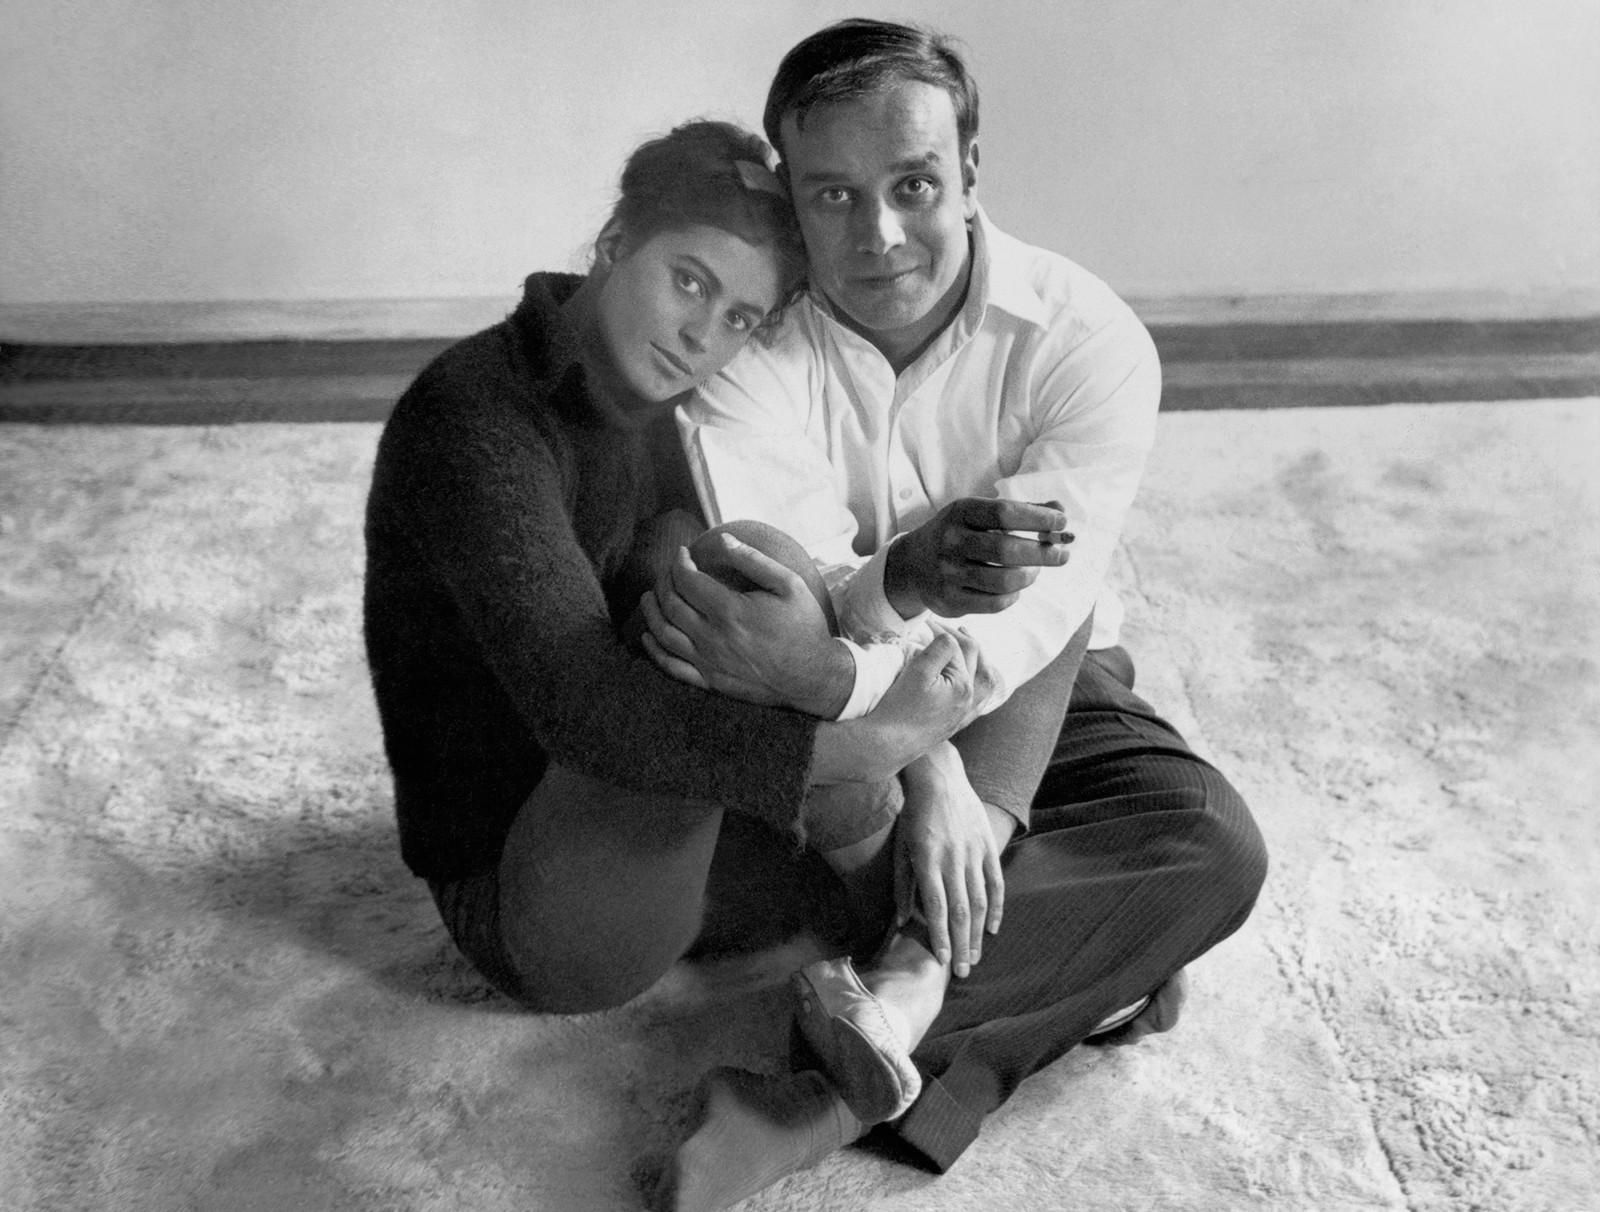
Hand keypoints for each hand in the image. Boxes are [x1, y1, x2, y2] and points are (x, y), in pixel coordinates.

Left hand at [640, 533, 851, 716]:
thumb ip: (753, 560)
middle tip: (668, 572)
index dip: (679, 562)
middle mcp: (713, 638)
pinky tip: (648, 637)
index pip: (687, 580)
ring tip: (649, 597)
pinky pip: (671, 667)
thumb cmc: (804, 626)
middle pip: (671, 604)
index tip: (683, 553)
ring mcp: (709, 662)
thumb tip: (723, 539)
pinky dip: (654, 651)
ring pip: (664, 634)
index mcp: (731, 611)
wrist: (814, 676)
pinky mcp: (710, 681)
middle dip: (664, 582)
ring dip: (651, 612)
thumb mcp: (789, 584)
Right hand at [811, 629, 980, 783]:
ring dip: (979, 662)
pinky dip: (976, 684)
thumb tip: (948, 637)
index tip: (924, 622)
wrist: (886, 745)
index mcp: (964, 687)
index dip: (941, 630)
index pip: (958, 647)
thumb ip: (939, 649)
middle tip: (946, 628)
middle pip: (977, 661)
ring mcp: (962, 715)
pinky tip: (967, 680)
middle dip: (963, 640)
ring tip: (968, 647)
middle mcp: (969, 702)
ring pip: (984, 683)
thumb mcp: (918, 672)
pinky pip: (976, 702)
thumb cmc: (899, 708)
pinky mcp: (953, 724)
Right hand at [885, 497, 1072, 617]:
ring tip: (1036, 570)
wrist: (912, 564)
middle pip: (1006, 549)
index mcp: (960, 512)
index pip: (1004, 512)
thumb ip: (1020, 510)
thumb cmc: (958, 534)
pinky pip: (995, 603)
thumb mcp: (980, 514)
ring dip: (1030, 576)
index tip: (1060, 523)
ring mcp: (948, 572)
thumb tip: (1060, 512)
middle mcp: (951, 541)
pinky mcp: (950, 600)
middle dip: (1042, 553)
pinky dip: (1014, 595)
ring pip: (1004, 580)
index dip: (1038, 518)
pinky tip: (1017, 587)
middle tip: (1062, 555)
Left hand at [896, 744, 1004, 977]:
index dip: (939, 936)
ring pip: (979, 901)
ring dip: (977, 933)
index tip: (940, 960)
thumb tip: (903, 920)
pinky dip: (996, 907)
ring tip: (975, 956)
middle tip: (962, 971)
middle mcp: (953, 858)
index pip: (936, 908)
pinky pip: (995, 882)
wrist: (940, 777)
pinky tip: (992, 928)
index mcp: (927, 860)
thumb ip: (902, 885)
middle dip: (961, 944)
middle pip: (960, 911)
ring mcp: (973, 852)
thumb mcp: (900, 847)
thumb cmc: (913, 814)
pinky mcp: (987, 845)